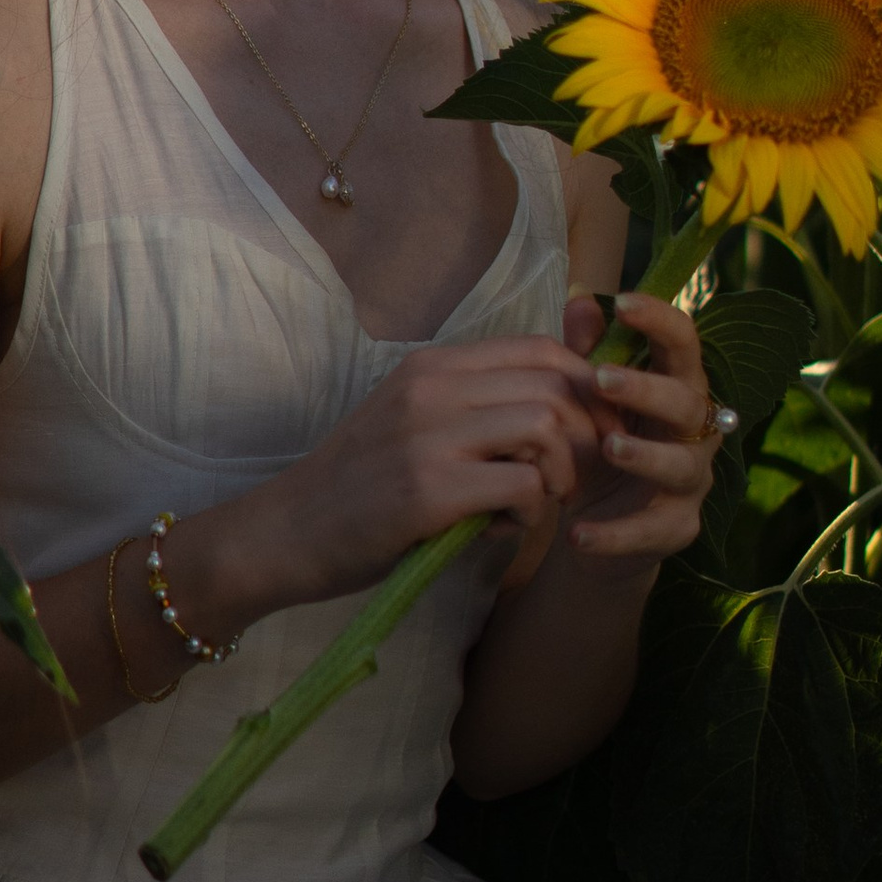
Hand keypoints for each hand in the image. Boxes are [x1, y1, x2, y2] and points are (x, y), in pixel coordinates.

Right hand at [210, 331, 608, 612]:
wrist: (287, 532)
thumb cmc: (358, 486)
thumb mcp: (412, 421)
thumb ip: (472, 406)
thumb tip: (559, 405)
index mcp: (431, 365)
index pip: (539, 349)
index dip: (585, 386)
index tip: (595, 428)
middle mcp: (431, 387)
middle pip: (553, 387)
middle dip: (584, 436)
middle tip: (573, 478)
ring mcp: (428, 435)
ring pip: (544, 428)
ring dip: (561, 473)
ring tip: (540, 501)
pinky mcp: (428, 490)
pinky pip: (523, 486)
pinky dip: (533, 512)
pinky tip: (507, 528)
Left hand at [559, 288, 717, 563]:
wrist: (598, 528)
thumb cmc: (597, 447)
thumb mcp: (586, 402)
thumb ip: (584, 352)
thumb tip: (581, 298)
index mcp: (675, 388)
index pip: (684, 345)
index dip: (661, 321)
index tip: (625, 302)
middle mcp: (694, 432)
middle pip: (688, 402)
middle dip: (648, 388)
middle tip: (601, 378)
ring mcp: (690, 482)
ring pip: (681, 465)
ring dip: (646, 455)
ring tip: (607, 448)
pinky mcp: (676, 529)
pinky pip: (651, 530)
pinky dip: (614, 533)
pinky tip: (576, 533)